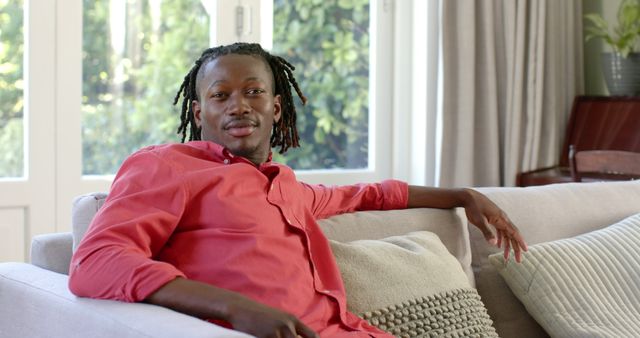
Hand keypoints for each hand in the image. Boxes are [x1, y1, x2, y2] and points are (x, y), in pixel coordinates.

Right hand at [145, 277, 318, 337]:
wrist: (238, 307)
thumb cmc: (256, 315)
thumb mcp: (276, 319)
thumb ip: (287, 329)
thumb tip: (297, 337)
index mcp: (292, 320)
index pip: (312, 336)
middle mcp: (288, 325)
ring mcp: (277, 331)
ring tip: (270, 337)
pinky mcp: (266, 336)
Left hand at [461, 189, 527, 261]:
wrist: (468, 196)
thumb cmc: (473, 207)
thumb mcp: (479, 221)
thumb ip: (487, 232)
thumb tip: (494, 244)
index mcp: (501, 219)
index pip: (514, 233)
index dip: (520, 242)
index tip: (526, 251)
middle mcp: (502, 219)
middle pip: (512, 235)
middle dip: (515, 248)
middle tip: (518, 260)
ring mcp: (498, 218)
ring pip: (506, 234)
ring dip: (507, 245)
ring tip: (507, 257)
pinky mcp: (493, 218)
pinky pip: (500, 231)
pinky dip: (501, 239)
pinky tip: (499, 246)